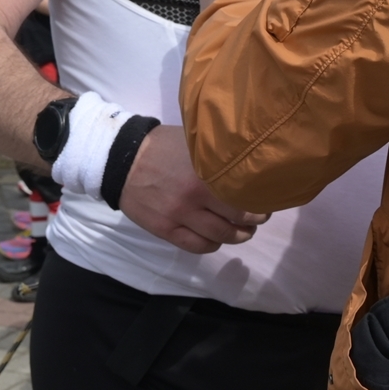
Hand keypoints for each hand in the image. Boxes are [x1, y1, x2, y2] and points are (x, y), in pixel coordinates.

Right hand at [119, 126, 267, 253]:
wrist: (123, 159)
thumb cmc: (163, 146)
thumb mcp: (194, 143)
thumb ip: (217, 156)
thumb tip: (245, 163)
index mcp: (204, 175)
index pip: (241, 200)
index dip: (258, 206)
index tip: (266, 203)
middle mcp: (194, 199)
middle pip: (234, 221)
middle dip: (251, 223)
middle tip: (258, 218)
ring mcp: (178, 216)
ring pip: (217, 237)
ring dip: (235, 237)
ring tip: (243, 232)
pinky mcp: (164, 229)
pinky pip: (194, 246)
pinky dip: (211, 245)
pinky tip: (217, 239)